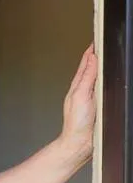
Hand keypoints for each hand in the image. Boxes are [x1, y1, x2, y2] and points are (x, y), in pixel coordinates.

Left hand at [60, 43, 97, 162]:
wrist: (79, 143)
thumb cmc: (76, 123)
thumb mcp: (81, 96)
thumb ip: (87, 77)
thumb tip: (92, 59)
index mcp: (78, 84)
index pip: (86, 62)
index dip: (92, 50)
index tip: (98, 38)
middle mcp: (83, 90)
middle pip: (91, 68)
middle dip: (96, 55)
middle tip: (102, 42)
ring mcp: (90, 98)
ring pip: (96, 78)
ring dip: (100, 66)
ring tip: (104, 55)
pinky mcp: (97, 106)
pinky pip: (102, 89)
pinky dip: (104, 81)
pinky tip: (107, 80)